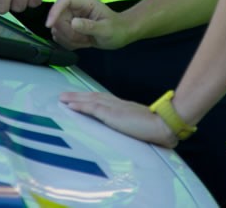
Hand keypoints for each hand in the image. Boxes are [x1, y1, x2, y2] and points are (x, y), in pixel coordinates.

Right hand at [47, 0, 128, 49]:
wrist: (121, 35)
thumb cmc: (116, 29)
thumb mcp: (105, 29)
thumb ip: (89, 26)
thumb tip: (73, 23)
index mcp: (85, 2)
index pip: (64, 0)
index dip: (54, 11)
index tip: (49, 25)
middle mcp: (76, 7)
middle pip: (58, 17)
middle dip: (67, 32)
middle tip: (82, 39)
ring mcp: (73, 17)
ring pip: (58, 28)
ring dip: (69, 39)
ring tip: (85, 40)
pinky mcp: (71, 27)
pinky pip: (61, 36)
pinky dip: (69, 43)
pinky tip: (82, 43)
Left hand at [60, 91, 176, 147]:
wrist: (163, 125)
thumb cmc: (156, 128)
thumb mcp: (141, 126)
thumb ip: (134, 126)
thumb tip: (133, 131)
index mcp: (123, 107)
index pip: (103, 100)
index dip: (90, 98)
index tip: (80, 97)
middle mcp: (117, 104)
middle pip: (93, 97)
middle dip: (78, 96)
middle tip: (64, 95)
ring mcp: (114, 108)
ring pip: (90, 100)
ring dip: (75, 98)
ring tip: (62, 98)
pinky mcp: (112, 114)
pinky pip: (92, 108)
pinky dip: (80, 106)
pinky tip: (70, 105)